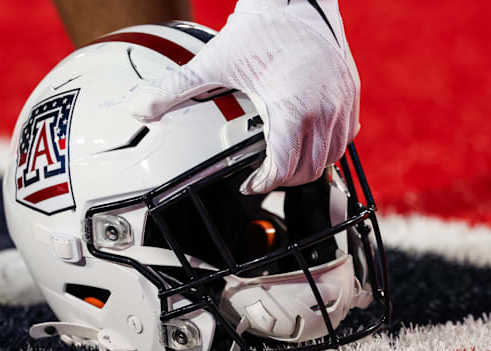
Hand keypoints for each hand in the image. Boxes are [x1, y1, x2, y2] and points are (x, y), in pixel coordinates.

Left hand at [126, 0, 360, 193]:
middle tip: (264, 177)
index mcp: (293, 108)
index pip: (284, 167)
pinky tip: (306, 139)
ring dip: (307, 165)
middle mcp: (325, 108)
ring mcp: (343, 100)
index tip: (250, 183)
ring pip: (331, 156)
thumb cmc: (260, 27)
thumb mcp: (213, 61)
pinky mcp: (351, 91)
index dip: (265, 183)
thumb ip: (174, 89)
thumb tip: (139, 108)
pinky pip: (346, 134)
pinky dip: (327, 145)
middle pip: (311, 168)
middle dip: (284, 179)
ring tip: (283, 163)